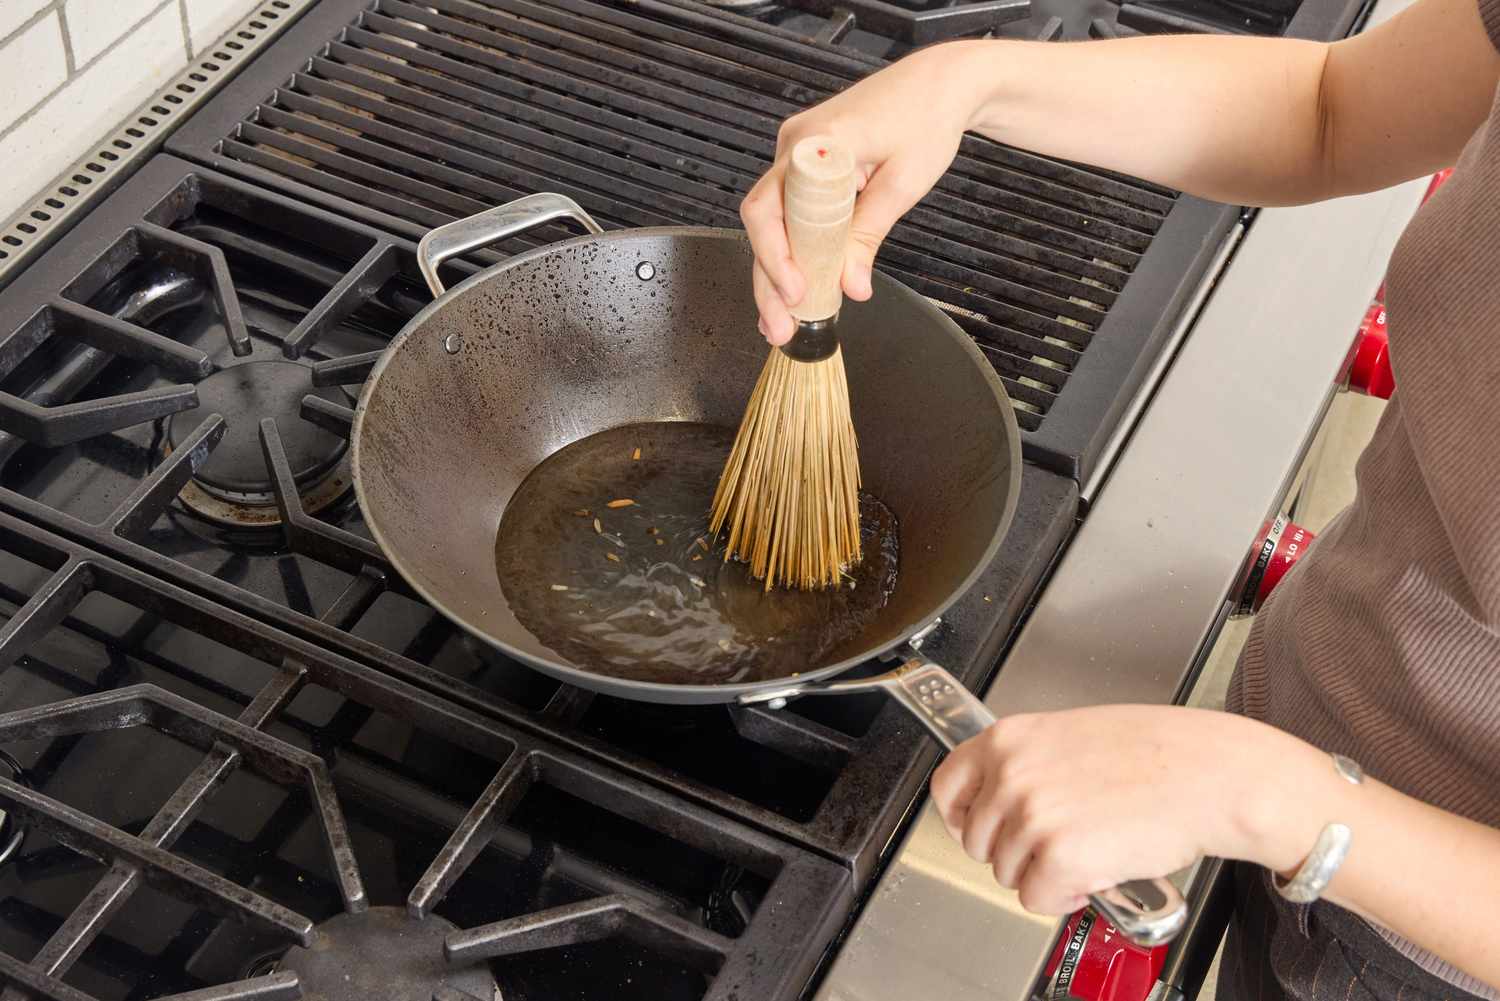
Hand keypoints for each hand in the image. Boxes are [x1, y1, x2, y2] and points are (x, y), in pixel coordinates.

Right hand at [740, 41, 984, 344]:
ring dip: (777, 272)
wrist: (939, 83)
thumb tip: (851, 288)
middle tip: (779, 329)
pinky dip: (793, 249)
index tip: (795, 293)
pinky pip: (789, 211)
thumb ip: (869, 235)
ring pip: (773, 222)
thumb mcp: (902, 183)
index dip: (775, 256)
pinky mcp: (806, 164)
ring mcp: (796, 153)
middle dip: (769, 281)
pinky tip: (794, 288)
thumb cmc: (927, 119)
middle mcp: (795, 145)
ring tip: (784, 322)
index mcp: (816, 143)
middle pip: (763, 223)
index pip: (769, 208)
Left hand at [929, 705, 1334, 914]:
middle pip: (976, 841)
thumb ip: (1029, 762)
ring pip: (1007, 874)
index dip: (962, 818)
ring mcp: (1032, 816)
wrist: (1211, 774)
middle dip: (1014, 851)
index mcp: (1010, 739)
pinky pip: (1036, 900)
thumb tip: (1001, 795)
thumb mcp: (1072, 735)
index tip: (978, 829)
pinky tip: (1095, 874)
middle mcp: (1012, 774)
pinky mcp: (1059, 857)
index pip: (946, 787)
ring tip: (1088, 850)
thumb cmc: (1158, 753)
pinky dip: (1064, 898)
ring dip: (1044, 874)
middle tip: (1057, 843)